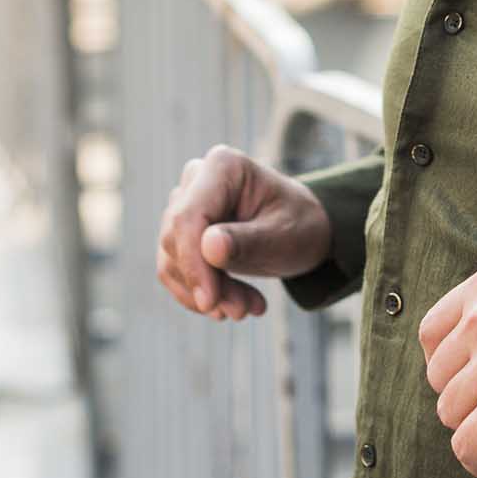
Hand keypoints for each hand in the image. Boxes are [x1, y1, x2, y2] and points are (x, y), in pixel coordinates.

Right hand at [156, 144, 331, 320]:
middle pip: (177, 240)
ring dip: (206, 293)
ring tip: (246, 308)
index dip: (193, 263)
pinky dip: (200, 293)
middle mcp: (197, 178)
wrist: (304, 230)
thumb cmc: (300, 226)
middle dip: (206, 283)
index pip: (188, 218)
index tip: (210, 301)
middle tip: (241, 311)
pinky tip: (235, 303)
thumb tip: (208, 246)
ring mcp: (186, 203)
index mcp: (223, 166)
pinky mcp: (182, 231)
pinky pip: (174, 269)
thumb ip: (247, 241)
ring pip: (172, 259)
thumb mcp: (283, 237)